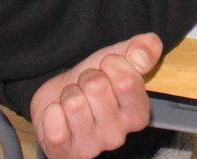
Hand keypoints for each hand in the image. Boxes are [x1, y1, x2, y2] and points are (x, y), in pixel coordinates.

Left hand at [30, 33, 161, 158]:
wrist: (60, 97)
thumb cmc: (94, 80)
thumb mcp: (121, 57)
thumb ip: (144, 49)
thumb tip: (141, 57)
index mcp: (138, 115)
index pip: (127, 82)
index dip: (112, 64)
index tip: (107, 68)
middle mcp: (117, 136)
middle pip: (96, 87)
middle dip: (87, 77)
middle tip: (88, 86)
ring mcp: (91, 147)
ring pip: (74, 103)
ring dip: (69, 93)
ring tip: (74, 100)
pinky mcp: (64, 154)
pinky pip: (55, 127)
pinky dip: (52, 113)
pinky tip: (59, 115)